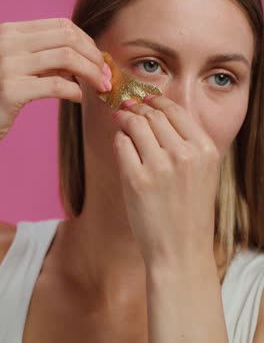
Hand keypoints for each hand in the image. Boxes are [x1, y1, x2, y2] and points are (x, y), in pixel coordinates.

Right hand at [0, 18, 107, 139]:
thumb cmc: (0, 91)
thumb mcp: (21, 67)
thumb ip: (47, 60)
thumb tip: (86, 61)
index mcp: (11, 32)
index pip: (61, 25)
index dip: (87, 41)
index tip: (99, 59)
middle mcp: (8, 43)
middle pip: (68, 38)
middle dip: (94, 56)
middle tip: (105, 75)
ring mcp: (7, 65)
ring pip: (67, 58)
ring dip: (91, 73)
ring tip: (99, 86)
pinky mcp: (10, 91)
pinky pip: (56, 86)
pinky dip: (75, 91)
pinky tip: (78, 98)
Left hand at [112, 95, 220, 266]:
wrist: (181, 249)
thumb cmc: (190, 210)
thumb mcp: (203, 172)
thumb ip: (187, 142)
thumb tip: (157, 112)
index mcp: (205, 149)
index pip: (176, 111)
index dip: (156, 101)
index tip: (146, 100)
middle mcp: (185, 155)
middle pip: (153, 114)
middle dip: (137, 107)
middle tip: (127, 107)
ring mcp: (160, 167)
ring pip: (135, 124)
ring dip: (124, 118)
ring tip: (120, 120)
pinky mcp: (137, 180)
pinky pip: (122, 144)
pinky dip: (119, 139)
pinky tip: (121, 142)